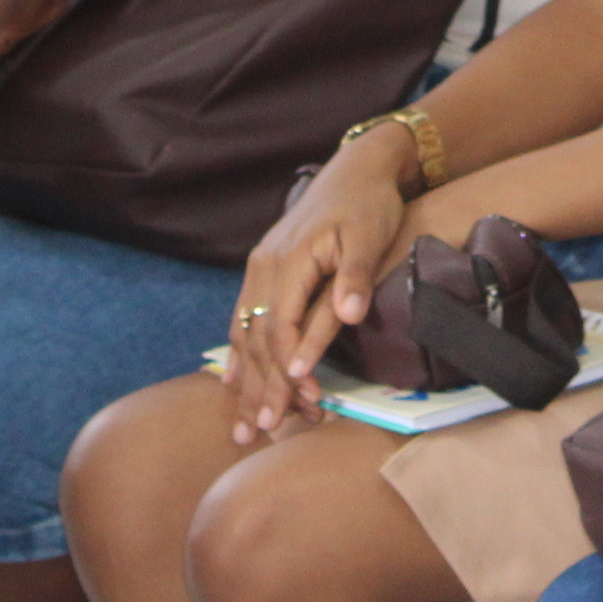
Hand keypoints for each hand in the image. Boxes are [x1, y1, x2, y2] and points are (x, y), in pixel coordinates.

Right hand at [222, 140, 413, 444]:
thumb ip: (355, 279)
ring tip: (244, 425)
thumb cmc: (368, 204)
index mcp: (288, 261)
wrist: (357, 168)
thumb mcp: (369, 237)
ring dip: (247, 381)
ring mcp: (259, 268)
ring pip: (245, 333)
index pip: (281, 328)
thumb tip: (349, 318)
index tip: (301, 404)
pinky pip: (243, 319)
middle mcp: (264, 266)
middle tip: (264, 432)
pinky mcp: (264, 270)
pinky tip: (233, 382)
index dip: (289, 369)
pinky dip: (240, 355)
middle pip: (257, 338)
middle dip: (261, 388)